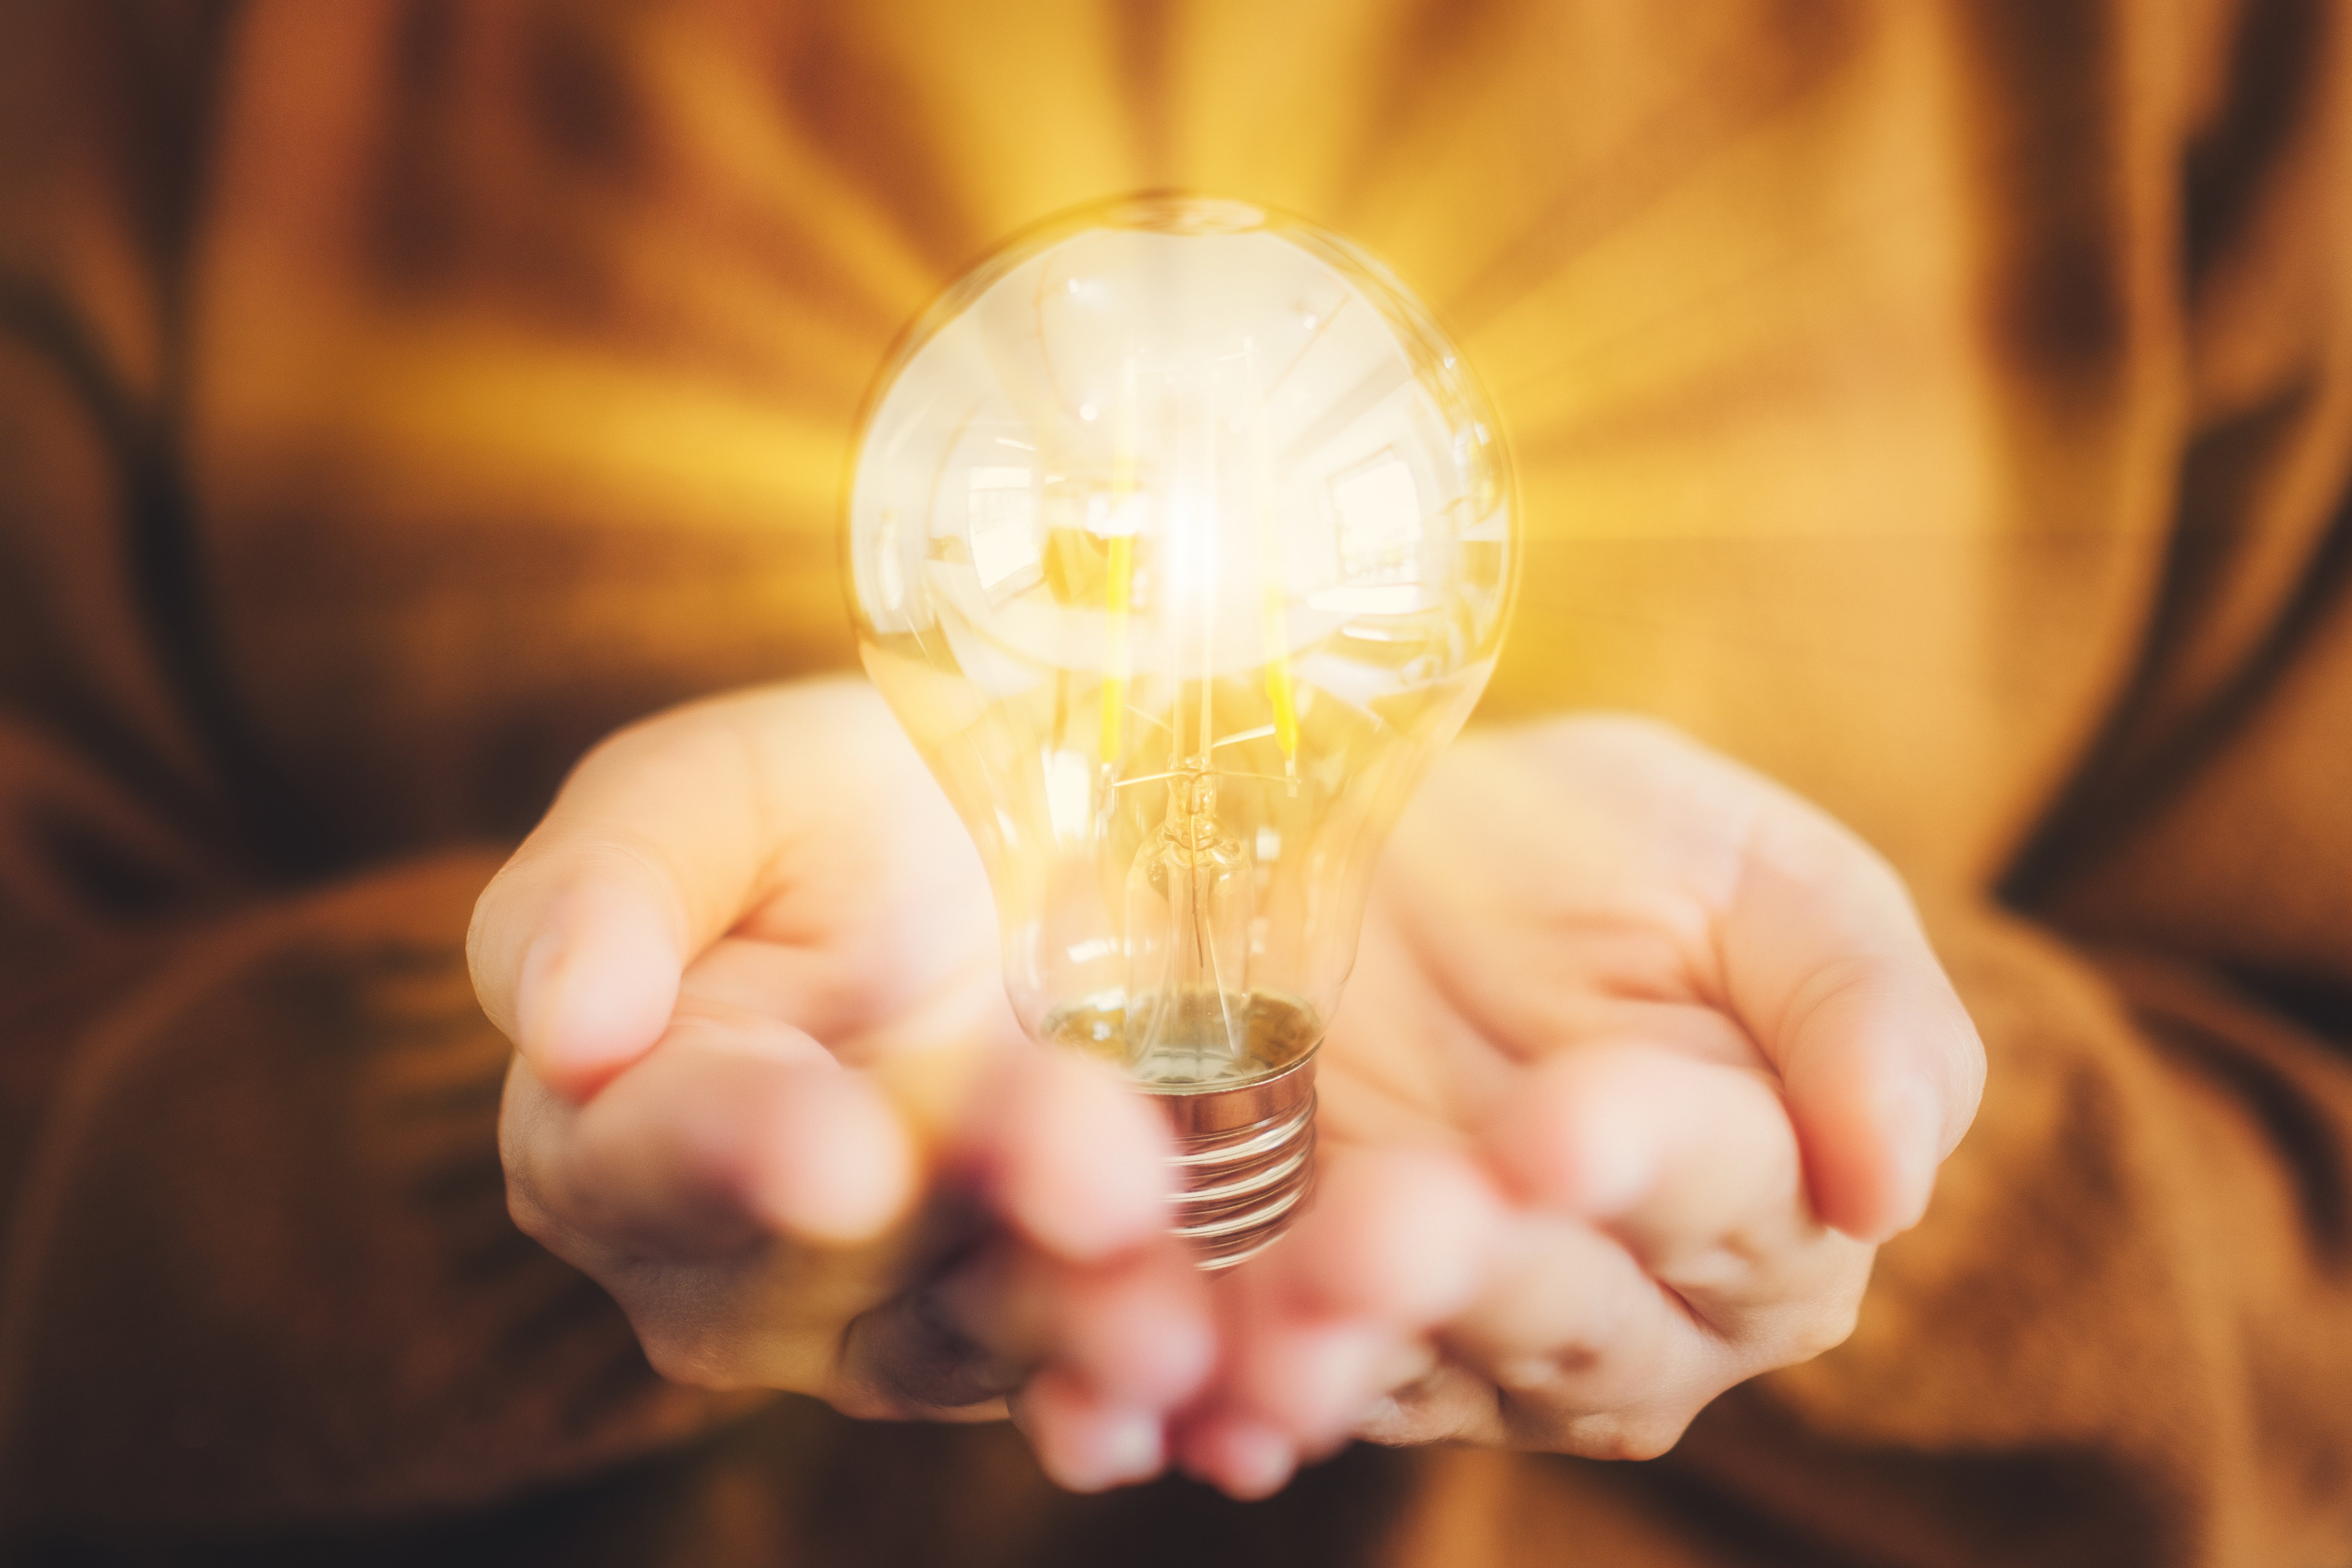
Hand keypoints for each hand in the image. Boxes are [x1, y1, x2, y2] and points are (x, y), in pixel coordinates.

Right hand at [468, 680, 1213, 1490]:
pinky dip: (1145, 1384)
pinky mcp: (1030, 1330)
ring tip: (1177, 1324)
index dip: (745, 1155)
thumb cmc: (816, 812)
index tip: (844, 1153)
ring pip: (974, 1337)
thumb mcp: (706, 790)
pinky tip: (1225, 1400)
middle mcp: (741, 1259)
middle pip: (847, 1262)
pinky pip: (1078, 1375)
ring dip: (1080, 1329)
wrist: (991, 846)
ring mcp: (894, 1310)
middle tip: (1103, 1183)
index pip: (662, 1156)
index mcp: (625, 1126)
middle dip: (979, 1220)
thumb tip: (568, 1023)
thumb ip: (610, 881)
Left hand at [1174, 716, 1984, 1495]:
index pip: (1721, 1193)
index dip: (1638, 1163)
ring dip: (1344, 1357)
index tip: (1555, 1129)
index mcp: (1768, 1193)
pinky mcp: (1324, 1329)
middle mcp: (1633, 1307)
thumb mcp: (1752, 870)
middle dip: (1480, 1279)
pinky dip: (1229, 1392)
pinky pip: (1281, 1381)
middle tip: (1388, 1231)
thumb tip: (1895, 1184)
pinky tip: (1187, 1401)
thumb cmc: (1613, 856)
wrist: (1410, 853)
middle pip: (1572, 1321)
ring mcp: (1469, 1336)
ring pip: (1423, 1372)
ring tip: (1279, 1328)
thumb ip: (1857, 1005)